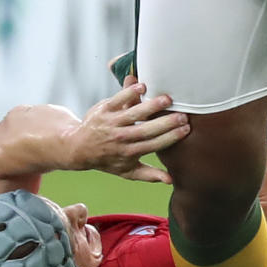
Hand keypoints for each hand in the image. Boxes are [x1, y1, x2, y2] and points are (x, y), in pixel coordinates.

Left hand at [69, 81, 189, 181]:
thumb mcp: (127, 171)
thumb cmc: (108, 160)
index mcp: (130, 153)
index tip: (187, 129)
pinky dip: (128, 93)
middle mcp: (121, 138)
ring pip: (134, 114)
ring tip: (168, 99)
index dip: (171, 137)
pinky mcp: (104, 110)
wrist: (79, 148)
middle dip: (166, 123)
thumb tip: (170, 180)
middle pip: (146, 130)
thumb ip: (149, 175)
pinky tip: (143, 86)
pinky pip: (117, 100)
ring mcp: (112, 123)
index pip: (154, 145)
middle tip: (183, 115)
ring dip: (151, 106)